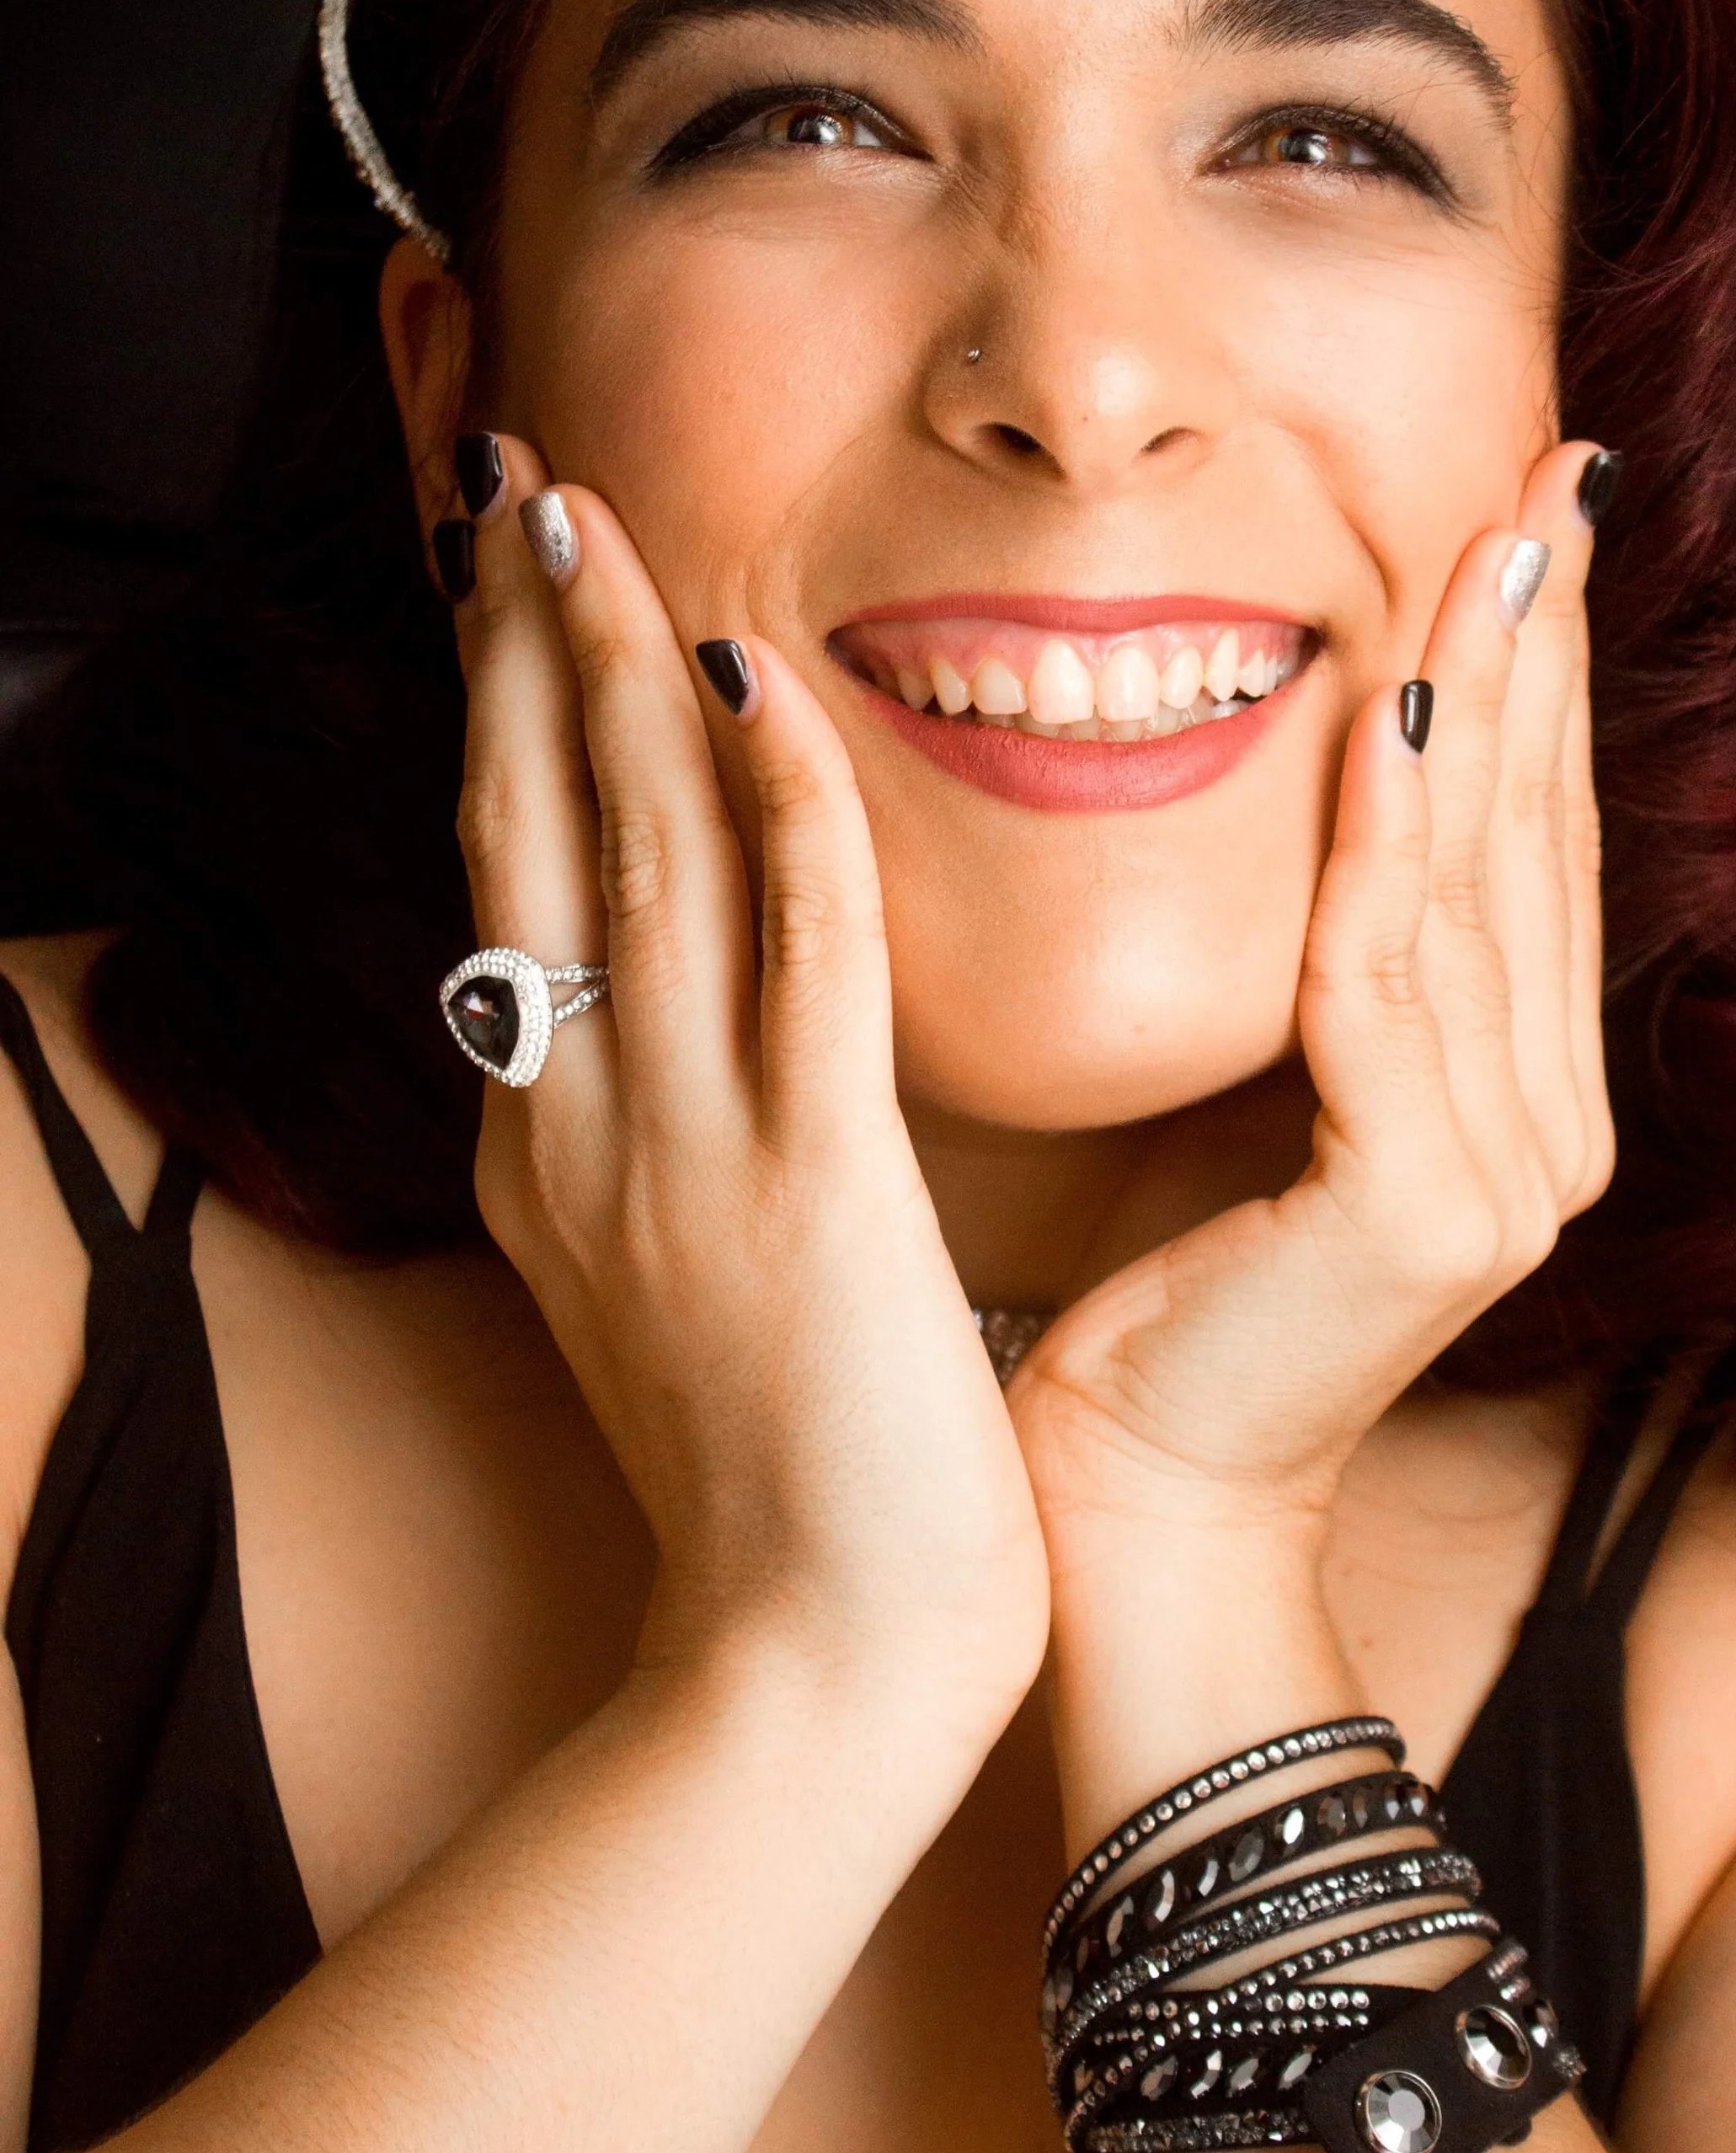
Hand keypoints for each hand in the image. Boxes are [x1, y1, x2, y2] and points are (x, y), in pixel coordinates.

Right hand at [445, 439, 1047, 1743]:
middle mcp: (582, 1126)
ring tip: (590, 522)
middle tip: (520, 485)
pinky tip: (757, 684)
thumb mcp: (673, 1280)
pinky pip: (790, 955)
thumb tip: (654, 1028)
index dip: (506, 720)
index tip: (516, 587)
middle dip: (517, 648)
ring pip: (626, 861)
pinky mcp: (807, 1188)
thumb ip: (656, 1141)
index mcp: (553, 1147)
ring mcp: (678, 1153)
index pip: (515, 887)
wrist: (812, 1668)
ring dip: (604, 675)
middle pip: (529, 837)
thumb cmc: (778, 1483)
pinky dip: (772, 807)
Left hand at [1007, 439, 1614, 1569]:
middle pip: (1534, 837)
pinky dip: (1385, 844)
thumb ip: (1330, 959)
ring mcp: (1503, 1172)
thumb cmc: (1160, 1285)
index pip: (1529, 845)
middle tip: (1547, 478)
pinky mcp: (1423, 1209)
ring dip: (1481, 700)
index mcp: (1517, 1095)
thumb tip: (1322, 769)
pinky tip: (1385, 717)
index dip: (1536, 680)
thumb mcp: (1263, 1085)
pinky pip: (1388, 981)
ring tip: (1489, 546)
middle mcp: (1543, 1127)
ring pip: (1482, 885)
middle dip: (1539, 647)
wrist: (1125, 1501)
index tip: (1526, 524)